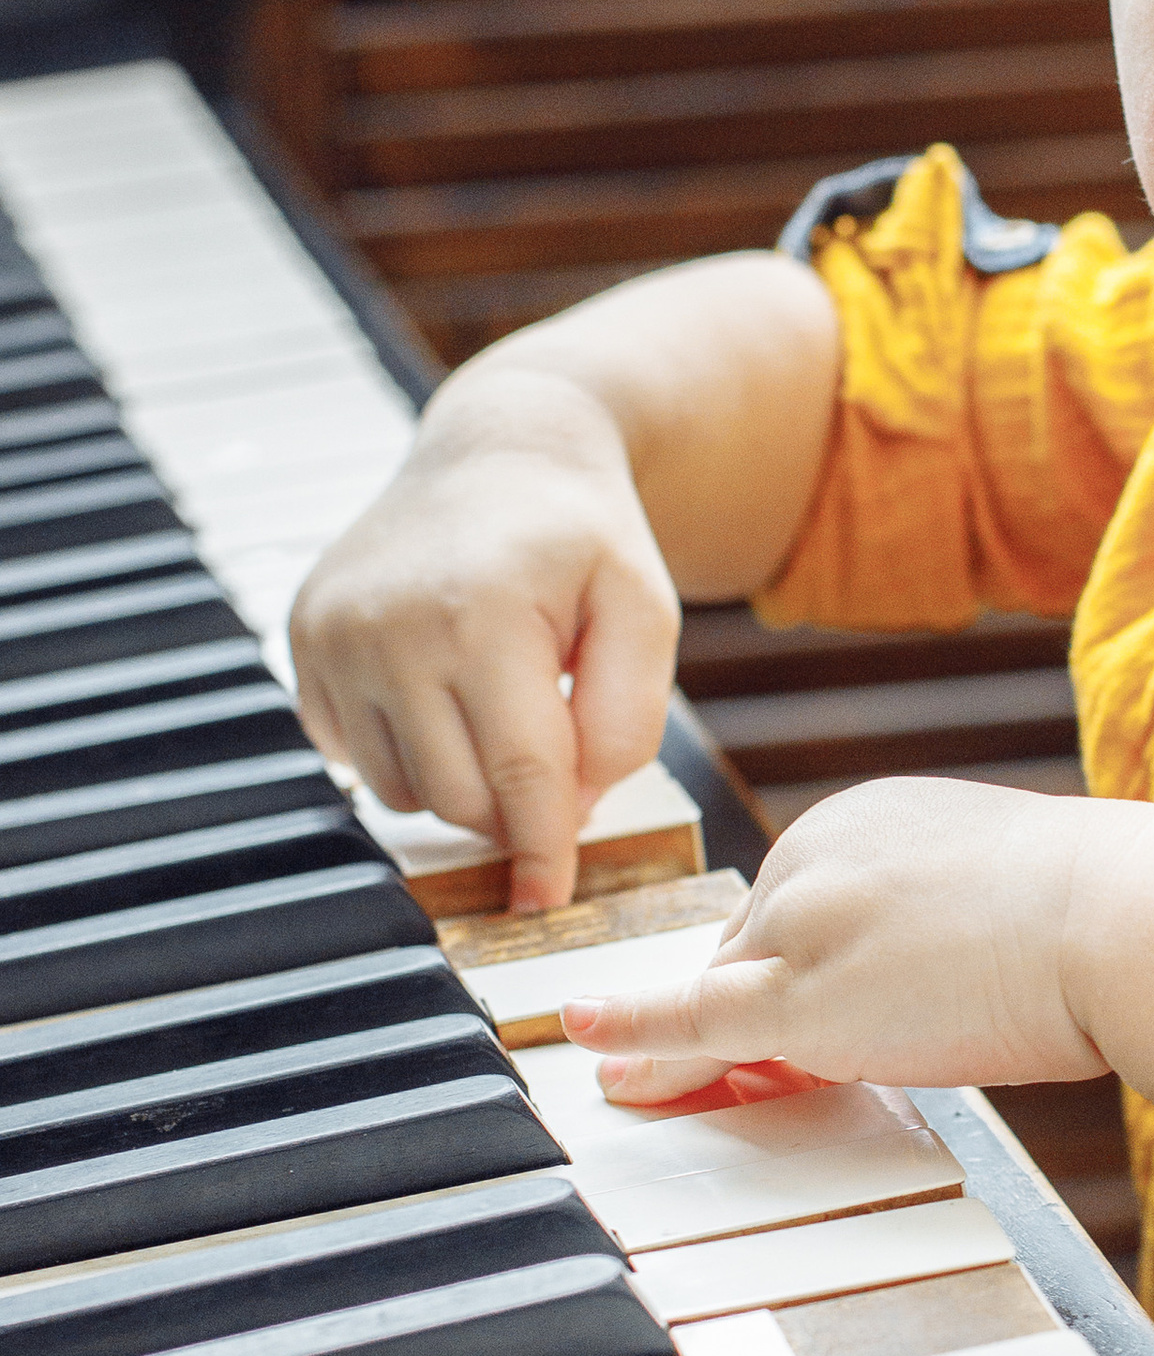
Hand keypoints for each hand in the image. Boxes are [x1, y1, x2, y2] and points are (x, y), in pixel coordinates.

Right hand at [290, 371, 680, 912]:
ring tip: (501, 711)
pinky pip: (355, 756)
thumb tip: (566, 812)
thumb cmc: (582, 540)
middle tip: (553, 762)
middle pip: (457, 795)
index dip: (543, 850)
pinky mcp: (304, 640)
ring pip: (401, 788)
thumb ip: (628, 719)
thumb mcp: (646, 611)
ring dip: (461, 783)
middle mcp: (390, 626)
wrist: (500, 454)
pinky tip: (446, 696)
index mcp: (484, 614)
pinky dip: (409, 753)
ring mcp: (334, 634)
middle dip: (513, 809)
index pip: (520, 774)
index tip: (548, 901)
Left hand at [564, 775, 1128, 1103]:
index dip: (789, 975)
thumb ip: (950, 920)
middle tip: (743, 1079)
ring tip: (641, 1090)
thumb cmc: (1112, 915)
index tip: (792, 1013)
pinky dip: (634, 1038)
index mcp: (869, 817)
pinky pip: (692, 1024)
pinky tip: (589, 1048)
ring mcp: (803, 923)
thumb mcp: (1012, 892)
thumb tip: (950, 973)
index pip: (794, 906)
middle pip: (749, 952)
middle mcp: (818, 852)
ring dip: (683, 1047)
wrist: (1132, 918)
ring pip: (722, 993)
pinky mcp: (802, 1001)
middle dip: (747, 1017)